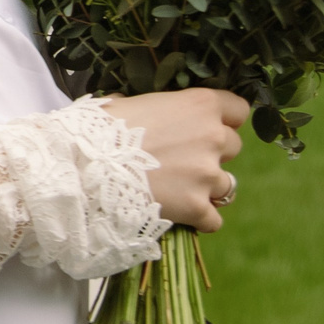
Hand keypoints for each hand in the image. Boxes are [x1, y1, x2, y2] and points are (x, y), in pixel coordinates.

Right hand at [102, 88, 247, 232]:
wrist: (84, 169)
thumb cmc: (100, 129)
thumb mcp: (129, 104)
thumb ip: (156, 108)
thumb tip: (152, 114)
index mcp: (199, 105)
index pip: (238, 109)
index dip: (223, 119)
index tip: (207, 126)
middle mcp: (213, 137)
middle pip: (233, 147)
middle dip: (212, 153)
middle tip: (181, 159)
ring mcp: (208, 175)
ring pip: (227, 185)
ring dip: (206, 187)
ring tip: (177, 190)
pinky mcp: (197, 207)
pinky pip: (213, 220)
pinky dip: (199, 219)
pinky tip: (179, 214)